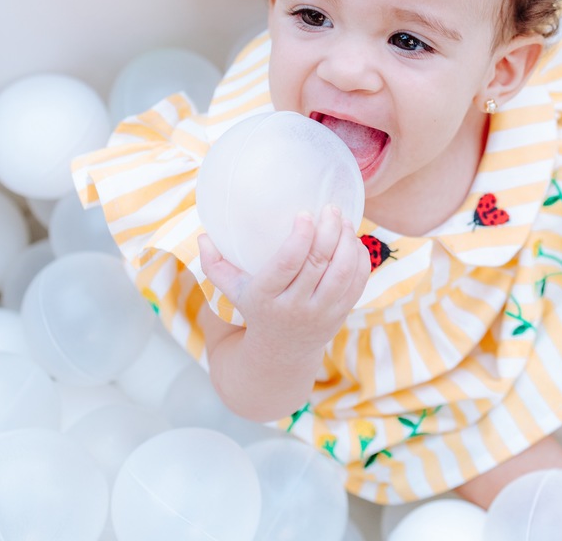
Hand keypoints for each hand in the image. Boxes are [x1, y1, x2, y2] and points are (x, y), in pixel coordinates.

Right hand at [197, 204, 370, 352]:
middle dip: (329, 230)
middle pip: (319, 263)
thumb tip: (202, 236)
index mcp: (266, 297)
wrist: (281, 354)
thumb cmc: (256, 310)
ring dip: (347, 241)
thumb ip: (214, 265)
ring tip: (343, 220)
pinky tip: (352, 241)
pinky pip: (357, 283)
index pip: (288, 264)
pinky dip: (359, 259)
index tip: (305, 214)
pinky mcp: (341, 314)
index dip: (300, 236)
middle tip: (330, 208)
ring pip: (343, 272)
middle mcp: (295, 307)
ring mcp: (322, 312)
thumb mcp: (232, 292)